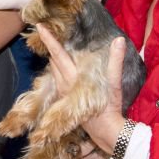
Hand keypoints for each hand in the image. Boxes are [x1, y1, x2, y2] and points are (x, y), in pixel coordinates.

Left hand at [37, 24, 128, 153]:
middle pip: (53, 61)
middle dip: (50, 47)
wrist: (105, 131)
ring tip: (55, 47)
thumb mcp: (114, 83)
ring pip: (53, 71)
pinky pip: (57, 79)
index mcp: (73, 77)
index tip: (40, 27)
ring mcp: (63, 92)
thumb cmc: (109, 107)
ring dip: (53, 58)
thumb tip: (119, 40)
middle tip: (48, 32)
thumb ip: (115, 60)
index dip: (49, 40)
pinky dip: (57, 69)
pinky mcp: (66, 99)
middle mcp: (64, 84)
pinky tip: (62, 68)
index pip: (58, 54)